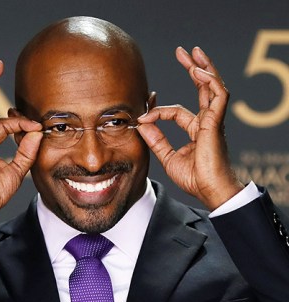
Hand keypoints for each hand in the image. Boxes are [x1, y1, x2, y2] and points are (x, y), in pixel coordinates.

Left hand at [137, 46, 243, 209]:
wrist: (208, 191)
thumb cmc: (194, 178)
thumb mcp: (167, 157)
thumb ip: (156, 139)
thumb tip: (140, 123)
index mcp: (196, 130)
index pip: (176, 112)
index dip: (158, 111)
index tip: (143, 115)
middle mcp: (206, 122)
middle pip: (202, 89)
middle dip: (193, 69)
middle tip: (183, 52)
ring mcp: (213, 121)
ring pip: (212, 86)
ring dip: (203, 68)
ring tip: (193, 53)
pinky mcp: (217, 122)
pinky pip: (218, 95)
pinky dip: (210, 81)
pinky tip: (198, 71)